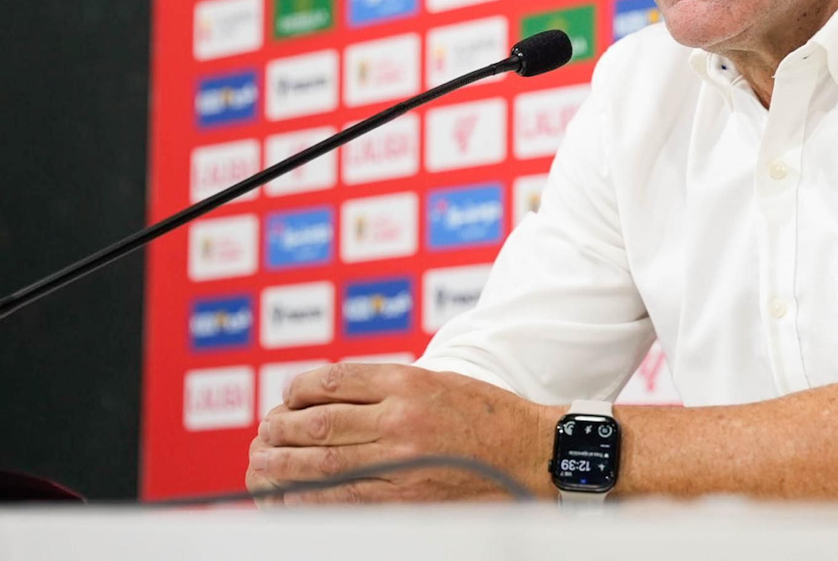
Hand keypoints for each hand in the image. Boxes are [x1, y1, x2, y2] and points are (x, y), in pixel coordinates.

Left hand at [245, 362, 553, 505]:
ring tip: (261, 463)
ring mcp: (402, 461)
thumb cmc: (489, 418)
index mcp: (411, 381)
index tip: (287, 397)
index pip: (334, 380)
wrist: (534, 454)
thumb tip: (333, 397)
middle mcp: (402, 418)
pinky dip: (305, 498)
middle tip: (264, 433)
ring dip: (281, 463)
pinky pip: (341, 499)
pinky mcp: (406, 498)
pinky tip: (286, 496)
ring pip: (321, 461)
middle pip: (318, 422)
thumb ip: (392, 387)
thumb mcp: (441, 382)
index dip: (299, 389)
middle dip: (279, 428)